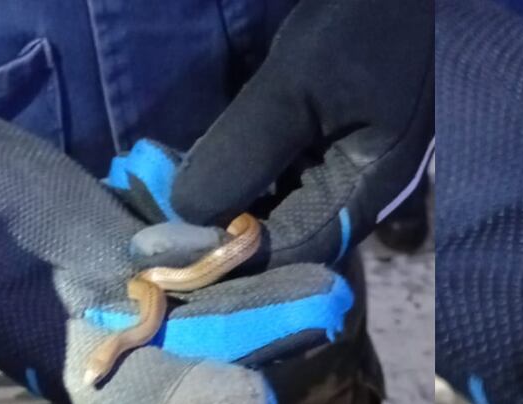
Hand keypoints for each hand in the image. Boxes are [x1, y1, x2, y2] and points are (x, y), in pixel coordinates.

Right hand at [0, 95, 353, 403]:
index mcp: (60, 360)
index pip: (134, 400)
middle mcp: (111, 339)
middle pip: (198, 349)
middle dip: (262, 337)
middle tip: (329, 316)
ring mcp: (135, 294)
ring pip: (213, 301)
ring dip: (269, 293)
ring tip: (330, 281)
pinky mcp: (150, 251)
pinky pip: (201, 256)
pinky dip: (235, 249)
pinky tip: (278, 236)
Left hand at [106, 0, 433, 268]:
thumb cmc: (363, 25)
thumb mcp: (296, 85)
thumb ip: (244, 154)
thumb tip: (183, 216)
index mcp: (369, 192)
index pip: (293, 252)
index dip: (231, 258)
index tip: (164, 250)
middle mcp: (360, 194)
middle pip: (287, 240)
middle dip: (223, 239)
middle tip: (153, 234)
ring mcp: (345, 169)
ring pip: (280, 211)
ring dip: (225, 211)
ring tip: (162, 210)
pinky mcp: (329, 143)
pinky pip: (280, 180)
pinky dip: (239, 182)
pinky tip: (196, 176)